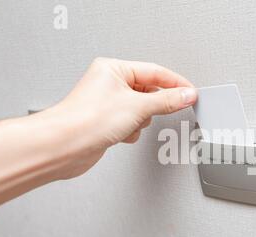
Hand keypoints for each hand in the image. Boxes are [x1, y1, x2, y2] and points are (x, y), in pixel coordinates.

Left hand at [48, 58, 197, 178]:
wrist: (64, 147)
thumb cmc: (86, 120)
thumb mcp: (137, 106)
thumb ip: (166, 101)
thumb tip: (186, 95)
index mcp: (113, 69)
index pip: (154, 71)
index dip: (175, 82)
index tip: (191, 92)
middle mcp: (109, 84)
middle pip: (148, 91)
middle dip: (154, 105)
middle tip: (165, 110)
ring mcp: (108, 104)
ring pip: (141, 110)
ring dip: (141, 120)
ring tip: (130, 124)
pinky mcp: (107, 122)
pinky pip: (131, 123)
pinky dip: (131, 130)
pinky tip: (121, 134)